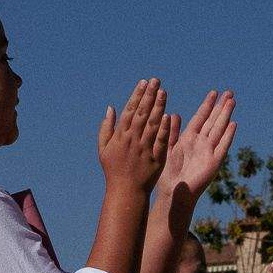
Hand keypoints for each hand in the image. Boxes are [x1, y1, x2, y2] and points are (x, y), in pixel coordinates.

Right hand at [96, 78, 168, 194]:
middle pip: (142, 113)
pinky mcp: (156, 158)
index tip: (144, 82)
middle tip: (156, 80)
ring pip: (152, 124)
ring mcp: (145, 149)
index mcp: (120, 136)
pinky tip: (168, 116)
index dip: (137, 95)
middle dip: (149, 95)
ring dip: (158, 107)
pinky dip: (164, 129)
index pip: (130, 111)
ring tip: (163, 92)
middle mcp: (133, 140)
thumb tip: (110, 108)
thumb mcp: (103, 149)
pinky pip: (160, 141)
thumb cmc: (113, 170)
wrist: (126, 192)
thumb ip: (106, 128)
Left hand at [157, 89, 236, 198]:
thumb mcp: (167, 148)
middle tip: (229, 92)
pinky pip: (222, 146)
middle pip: (213, 121)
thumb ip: (171, 132)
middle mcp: (201, 143)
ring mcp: (209, 152)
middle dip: (221, 107)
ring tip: (232, 102)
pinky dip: (228, 136)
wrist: (173, 193)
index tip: (214, 92)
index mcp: (189, 138)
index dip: (208, 105)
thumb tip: (173, 114)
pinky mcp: (214, 162)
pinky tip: (233, 124)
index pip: (201, 117)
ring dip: (225, 116)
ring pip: (219, 129)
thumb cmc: (168, 174)